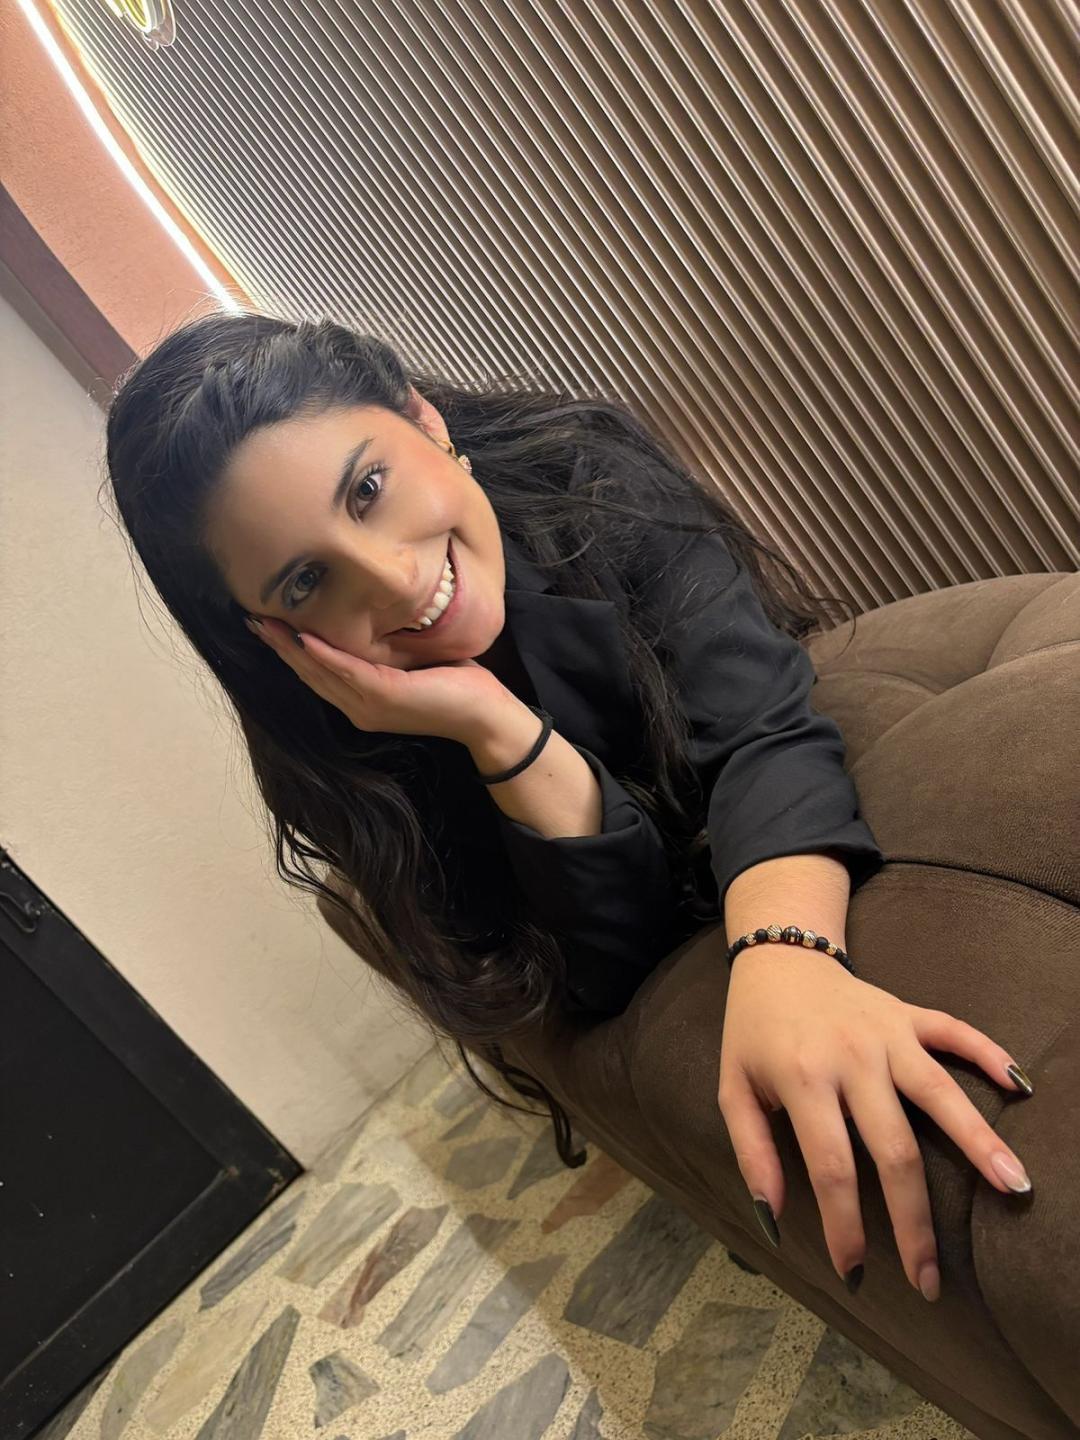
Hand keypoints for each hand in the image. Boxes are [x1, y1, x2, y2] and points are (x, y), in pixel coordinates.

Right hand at [245, 616, 513, 744]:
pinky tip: (303, 636)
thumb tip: (374, 614)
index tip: (265, 623)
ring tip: (265, 622)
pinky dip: (323, 654)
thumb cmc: (455, 685)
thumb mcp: (412, 661)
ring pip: (319, 672)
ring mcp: (369, 705)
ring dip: (290, 646)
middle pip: (307, 673)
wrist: (485, 716)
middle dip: (278, 645)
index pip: (316, 673)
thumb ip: (386, 648)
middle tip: (251, 618)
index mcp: (361, 701)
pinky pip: (347, 671)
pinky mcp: (385, 697)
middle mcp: (357, 708)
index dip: (288, 649)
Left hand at [717, 946, 1033, 1301]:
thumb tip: (771, 1219)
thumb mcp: (733, 1090)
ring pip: (940, 1094)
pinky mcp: (909, 1013)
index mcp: (803, 1079)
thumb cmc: (753, 1033)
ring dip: (979, 1142)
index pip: (832, 1168)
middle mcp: (852, 1056)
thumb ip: (752, 1153)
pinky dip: (990, 1055)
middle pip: (895, 1149)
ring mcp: (886, 1032)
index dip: (846, 1226)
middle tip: (930, 1279)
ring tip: (1015, 1187)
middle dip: (914, 1222)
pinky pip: (956, 1032)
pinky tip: (1021, 1089)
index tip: (855, 1272)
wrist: (776, 958)